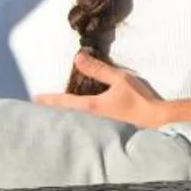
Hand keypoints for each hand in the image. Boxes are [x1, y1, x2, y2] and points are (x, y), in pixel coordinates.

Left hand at [36, 54, 165, 125]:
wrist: (155, 122)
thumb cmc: (138, 99)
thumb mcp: (119, 79)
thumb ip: (98, 69)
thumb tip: (77, 58)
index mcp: (90, 106)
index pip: (64, 101)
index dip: (48, 99)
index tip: (34, 99)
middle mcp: (90, 120)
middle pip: (65, 115)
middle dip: (52, 112)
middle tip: (38, 109)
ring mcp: (97, 128)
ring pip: (73, 121)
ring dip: (63, 117)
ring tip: (53, 114)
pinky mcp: (105, 131)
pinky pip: (84, 125)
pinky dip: (74, 121)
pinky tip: (76, 120)